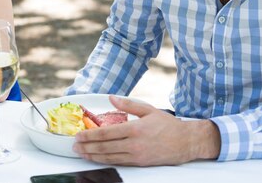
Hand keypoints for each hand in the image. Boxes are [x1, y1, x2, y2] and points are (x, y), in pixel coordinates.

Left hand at [73, 95, 220, 165]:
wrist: (186, 142)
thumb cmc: (168, 126)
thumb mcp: (148, 110)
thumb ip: (128, 104)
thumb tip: (111, 98)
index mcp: (135, 129)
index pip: (106, 133)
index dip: (89, 135)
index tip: (79, 135)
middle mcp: (134, 144)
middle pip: (104, 147)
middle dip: (87, 147)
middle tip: (75, 146)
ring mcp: (137, 156)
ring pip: (109, 157)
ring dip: (93, 156)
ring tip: (82, 153)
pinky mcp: (140, 163)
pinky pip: (119, 162)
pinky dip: (105, 160)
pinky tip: (98, 158)